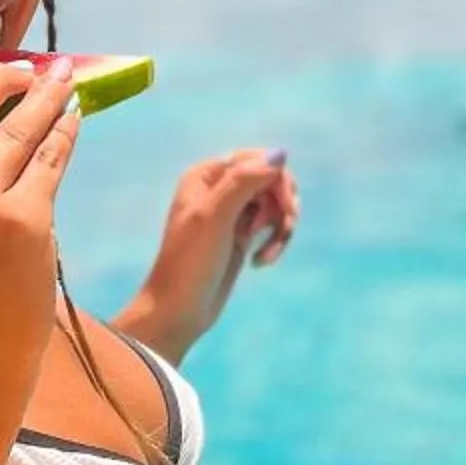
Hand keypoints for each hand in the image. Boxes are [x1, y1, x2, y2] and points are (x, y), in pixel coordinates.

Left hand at [127, 149, 297, 358]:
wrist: (179, 310)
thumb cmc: (190, 262)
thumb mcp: (215, 217)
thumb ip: (244, 181)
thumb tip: (281, 154)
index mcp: (206, 175)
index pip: (257, 159)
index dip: (278, 181)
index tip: (286, 210)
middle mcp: (219, 188)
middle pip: (272, 180)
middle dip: (282, 206)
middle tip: (285, 230)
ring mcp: (232, 212)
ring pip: (276, 204)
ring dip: (281, 228)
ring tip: (268, 254)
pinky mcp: (242, 235)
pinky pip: (272, 225)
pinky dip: (274, 242)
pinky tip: (261, 262)